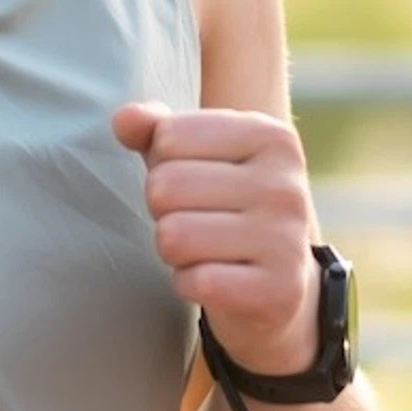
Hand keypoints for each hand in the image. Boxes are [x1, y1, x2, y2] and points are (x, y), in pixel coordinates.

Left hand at [112, 102, 320, 373]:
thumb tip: (125, 118)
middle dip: (163, 211)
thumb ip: (154, 128)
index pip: (168, 136)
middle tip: (195, 221)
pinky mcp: (279, 291)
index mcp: (271, 136)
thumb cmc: (220, 204)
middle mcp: (285, 184)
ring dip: (173, 251)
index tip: (196, 183)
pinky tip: (216, 279)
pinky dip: (189, 284)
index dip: (163, 165)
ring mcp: (287, 239)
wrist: (276, 280)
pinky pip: (195, 281)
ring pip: (173, 236)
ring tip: (203, 250)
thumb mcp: (191, 156)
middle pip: (165, 187)